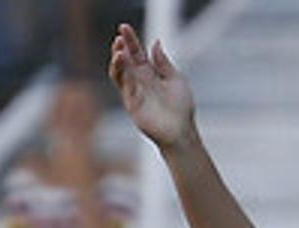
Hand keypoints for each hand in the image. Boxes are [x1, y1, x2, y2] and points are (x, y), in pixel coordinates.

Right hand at [108, 22, 193, 149]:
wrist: (181, 130)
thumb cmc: (181, 106)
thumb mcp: (175, 79)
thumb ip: (163, 62)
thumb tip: (155, 42)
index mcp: (150, 72)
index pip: (136, 53)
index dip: (130, 40)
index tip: (124, 27)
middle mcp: (139, 80)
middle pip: (125, 60)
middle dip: (121, 48)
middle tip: (119, 37)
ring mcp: (133, 91)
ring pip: (120, 72)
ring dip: (117, 61)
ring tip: (119, 50)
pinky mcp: (131, 103)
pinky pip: (124, 86)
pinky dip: (122, 75)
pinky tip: (123, 65)